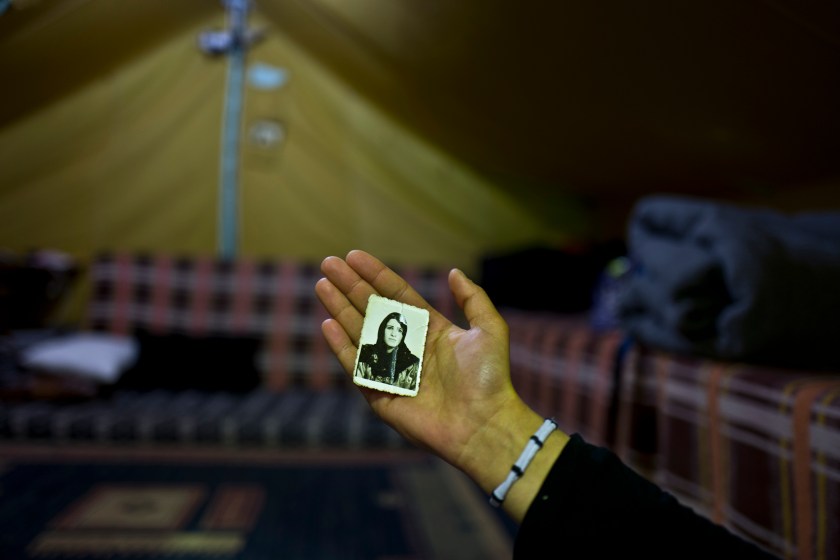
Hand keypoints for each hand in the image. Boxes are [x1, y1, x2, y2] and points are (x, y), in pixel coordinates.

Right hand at [316, 250, 567, 520]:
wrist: (483, 424)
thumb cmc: (489, 378)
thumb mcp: (489, 329)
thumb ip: (473, 298)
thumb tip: (453, 272)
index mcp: (430, 330)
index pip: (396, 295)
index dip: (375, 275)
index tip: (354, 256)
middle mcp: (408, 347)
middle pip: (372, 309)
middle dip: (350, 286)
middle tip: (328, 263)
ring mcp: (392, 370)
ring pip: (359, 333)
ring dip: (339, 309)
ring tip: (322, 285)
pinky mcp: (381, 395)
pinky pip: (357, 366)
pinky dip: (341, 346)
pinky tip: (327, 324)